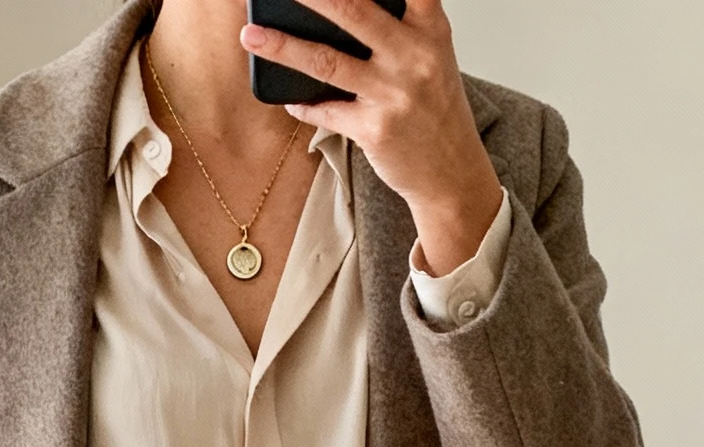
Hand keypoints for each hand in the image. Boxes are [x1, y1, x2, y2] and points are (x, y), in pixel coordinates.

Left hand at [241, 0, 502, 275]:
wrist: (452, 173)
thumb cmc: (435, 109)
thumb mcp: (431, 56)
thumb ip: (400, 27)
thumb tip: (337, 11)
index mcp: (430, 28)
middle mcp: (413, 56)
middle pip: (353, 10)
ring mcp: (392, 94)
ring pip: (326, 61)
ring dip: (282, 47)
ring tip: (251, 34)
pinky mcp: (374, 130)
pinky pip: (326, 111)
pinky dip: (304, 105)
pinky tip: (289, 99)